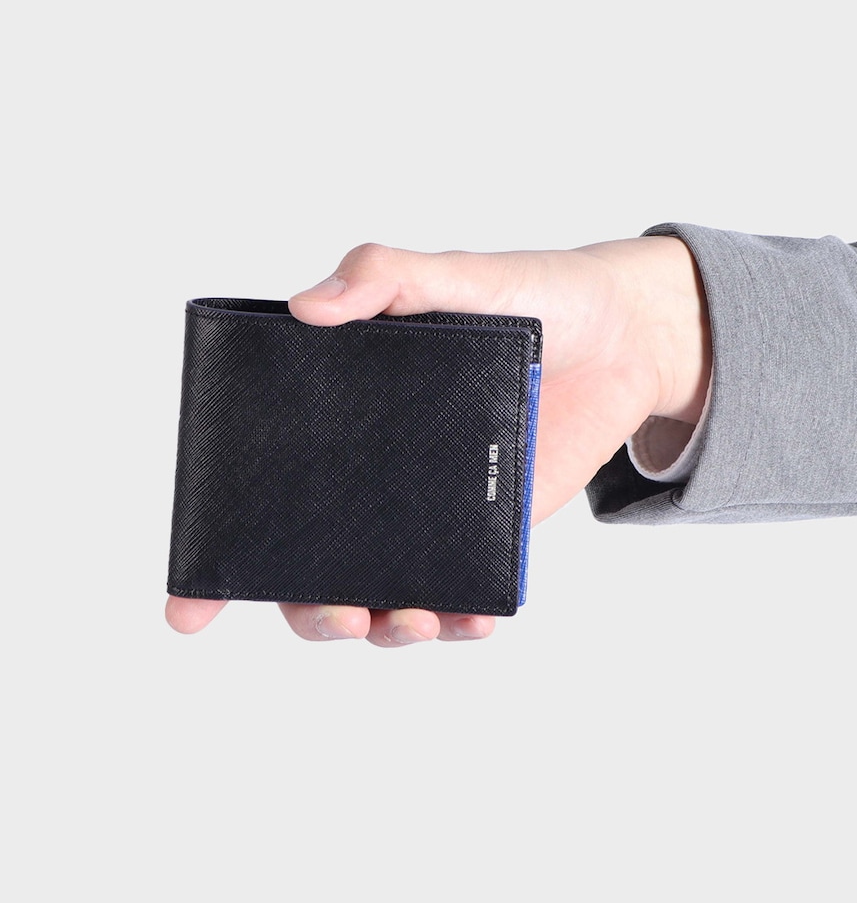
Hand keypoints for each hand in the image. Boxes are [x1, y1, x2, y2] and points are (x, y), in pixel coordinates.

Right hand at [165, 235, 710, 644]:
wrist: (621, 331)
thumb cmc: (529, 296)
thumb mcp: (452, 274)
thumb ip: (384, 277)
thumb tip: (310, 308)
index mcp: (347, 416)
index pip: (266, 492)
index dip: (218, 559)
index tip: (190, 608)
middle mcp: (381, 472)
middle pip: (317, 566)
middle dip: (310, 610)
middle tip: (338, 611)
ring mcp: (435, 507)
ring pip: (385, 594)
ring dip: (384, 628)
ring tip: (413, 619)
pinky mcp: (493, 528)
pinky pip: (464, 591)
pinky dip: (460, 620)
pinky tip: (473, 619)